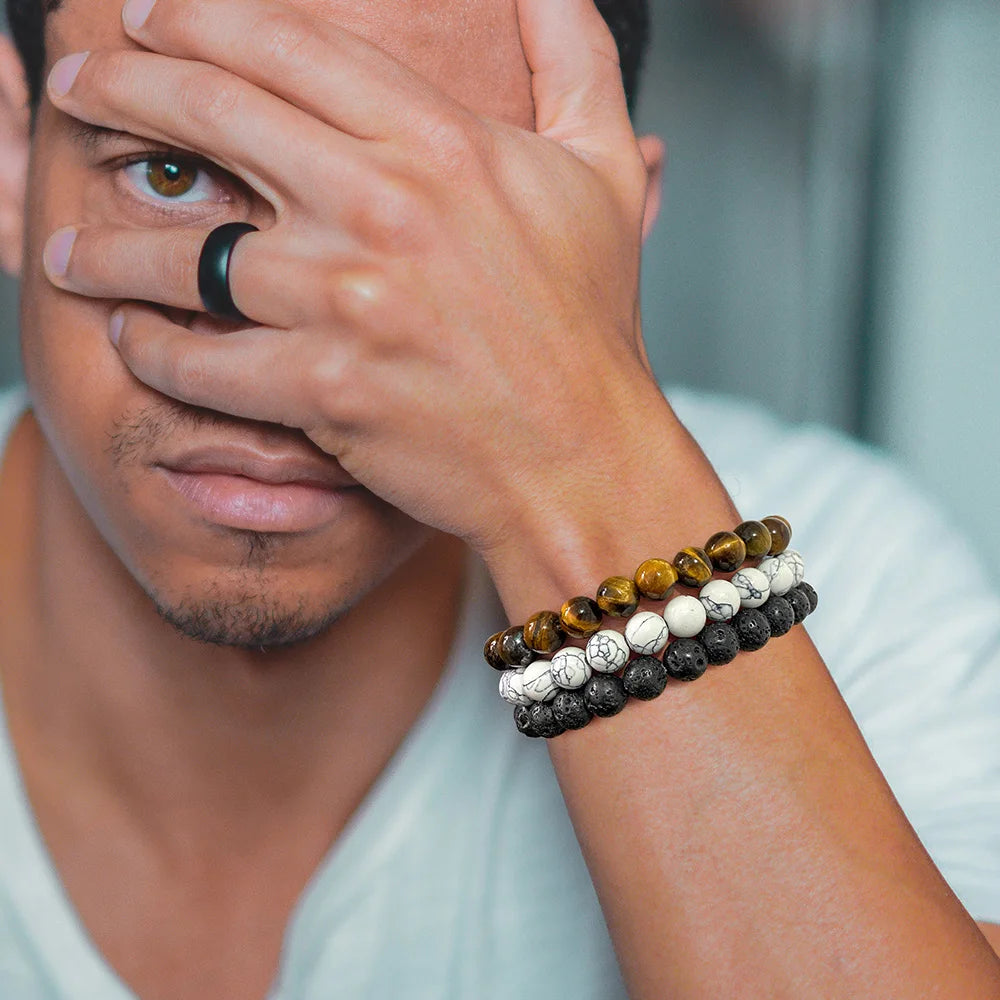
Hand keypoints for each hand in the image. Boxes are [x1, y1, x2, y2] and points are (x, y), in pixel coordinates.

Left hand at [43, 0, 661, 555]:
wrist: (580, 456)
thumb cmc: (588, 324)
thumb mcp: (603, 169)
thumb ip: (573, 52)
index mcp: (439, 140)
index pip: (284, 43)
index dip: (196, 18)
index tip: (145, 21)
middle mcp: (382, 205)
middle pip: (209, 112)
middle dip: (118, 90)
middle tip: (75, 95)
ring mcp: (347, 300)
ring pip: (182, 250)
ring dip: (104, 244)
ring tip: (68, 247)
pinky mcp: (323, 390)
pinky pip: (200, 360)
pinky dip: (152, 348)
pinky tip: (136, 338)